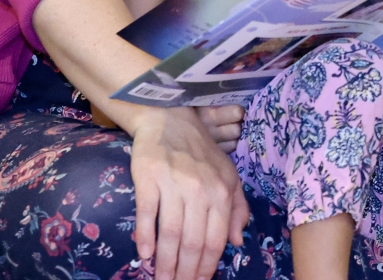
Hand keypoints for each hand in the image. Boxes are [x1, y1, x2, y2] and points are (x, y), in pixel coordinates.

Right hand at [129, 107, 249, 279]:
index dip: (207, 266)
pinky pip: (147, 213)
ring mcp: (174, 183)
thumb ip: (236, 207)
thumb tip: (237, 241)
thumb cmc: (201, 151)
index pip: (216, 238)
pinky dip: (145, 237)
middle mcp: (200, 188)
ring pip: (171, 233)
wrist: (171, 118)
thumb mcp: (227, 175)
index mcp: (222, 190)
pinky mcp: (148, 177)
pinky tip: (145, 254)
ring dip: (165, 263)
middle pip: (193, 241)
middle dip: (185, 272)